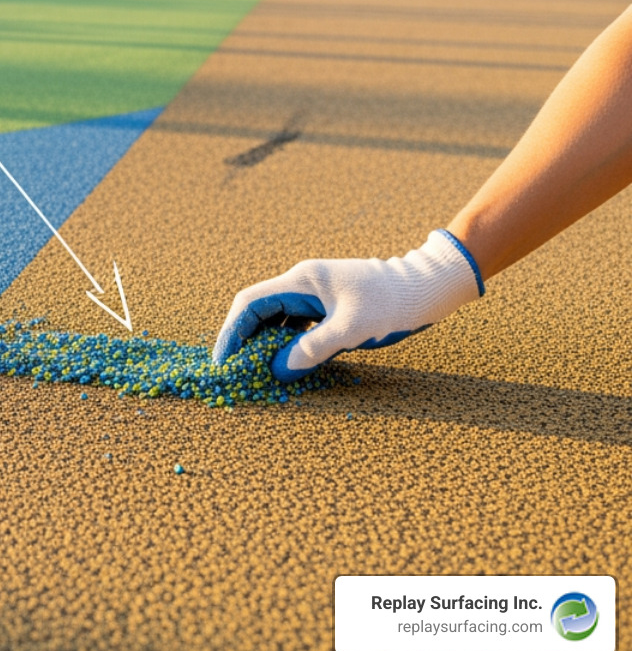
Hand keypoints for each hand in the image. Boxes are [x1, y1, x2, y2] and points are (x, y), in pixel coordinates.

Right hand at [212, 230, 483, 381]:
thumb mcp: (350, 330)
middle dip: (243, 339)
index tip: (222, 360)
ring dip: (264, 342)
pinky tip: (287, 360)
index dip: (231, 332)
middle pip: (259, 310)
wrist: (428, 287)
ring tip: (256, 369)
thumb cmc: (391, 304)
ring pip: (277, 317)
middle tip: (235, 369)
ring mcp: (316, 293)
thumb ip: (311, 349)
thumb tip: (277, 369)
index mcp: (301, 280)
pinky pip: (296, 323)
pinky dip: (286, 342)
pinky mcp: (329, 304)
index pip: (251, 304)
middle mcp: (303, 283)